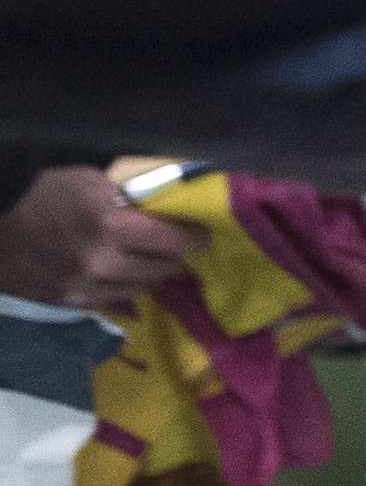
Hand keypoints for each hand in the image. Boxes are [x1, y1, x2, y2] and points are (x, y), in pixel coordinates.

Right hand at [0, 167, 186, 314]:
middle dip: (176, 258)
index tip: (204, 236)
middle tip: (183, 250)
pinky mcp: (69, 303)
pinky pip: (111, 301)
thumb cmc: (42, 196)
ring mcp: (84, 286)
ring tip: (157, 264)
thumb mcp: (88, 182)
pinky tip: (128, 280)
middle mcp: (101, 262)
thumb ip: (127, 196)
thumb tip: (160, 208)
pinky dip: (125, 290)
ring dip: (152, 276)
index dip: (194, 239)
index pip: (172, 241)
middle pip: (160, 268)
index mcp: (109, 226)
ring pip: (139, 288)